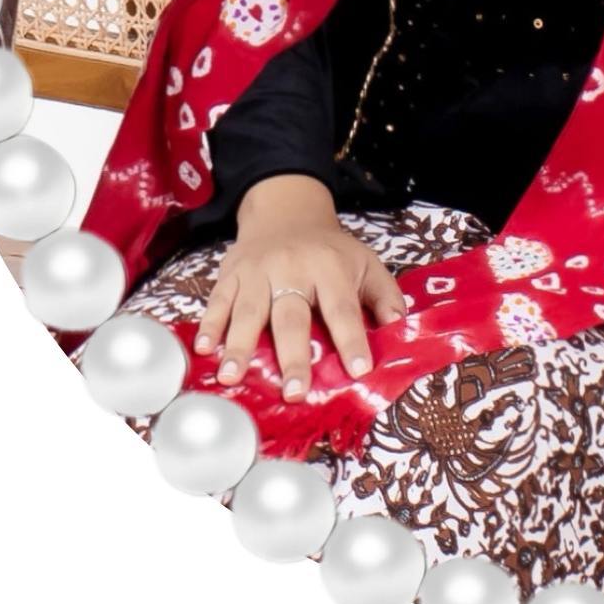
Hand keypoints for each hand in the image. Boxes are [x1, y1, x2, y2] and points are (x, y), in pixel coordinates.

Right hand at [194, 175, 406, 399]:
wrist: (287, 212)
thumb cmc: (329, 250)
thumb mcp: (365, 263)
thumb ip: (385, 296)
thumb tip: (399, 329)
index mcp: (330, 268)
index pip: (343, 308)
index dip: (351, 339)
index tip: (358, 370)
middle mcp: (293, 268)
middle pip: (292, 316)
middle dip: (293, 355)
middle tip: (293, 391)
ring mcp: (259, 271)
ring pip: (249, 310)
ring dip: (239, 345)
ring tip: (233, 377)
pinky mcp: (231, 273)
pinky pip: (218, 300)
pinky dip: (210, 323)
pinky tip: (205, 348)